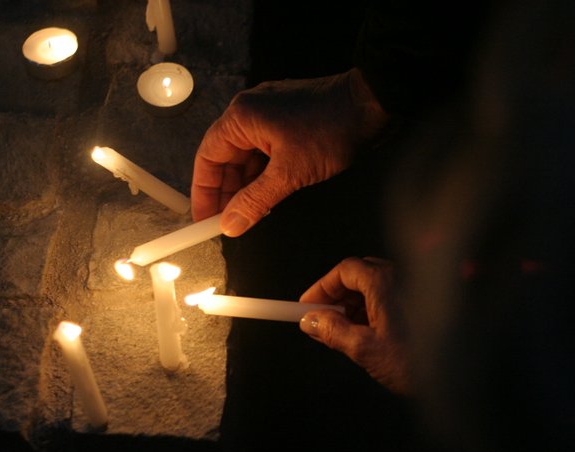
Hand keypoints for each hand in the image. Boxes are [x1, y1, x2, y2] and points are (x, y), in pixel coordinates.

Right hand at [191, 68, 389, 235]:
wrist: (371, 105)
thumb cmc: (333, 128)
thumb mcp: (290, 173)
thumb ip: (256, 201)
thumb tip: (232, 223)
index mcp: (241, 117)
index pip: (207, 158)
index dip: (204, 192)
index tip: (203, 218)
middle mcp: (250, 112)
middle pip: (225, 159)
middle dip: (226, 193)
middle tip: (227, 223)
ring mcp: (269, 115)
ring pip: (246, 158)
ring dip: (246, 186)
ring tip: (248, 215)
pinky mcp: (286, 123)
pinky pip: (264, 152)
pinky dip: (263, 175)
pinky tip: (266, 197)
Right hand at [299, 257, 409, 394]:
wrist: (460, 381)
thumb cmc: (416, 363)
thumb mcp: (365, 350)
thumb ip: (333, 332)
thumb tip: (309, 321)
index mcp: (387, 282)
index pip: (345, 270)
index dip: (322, 287)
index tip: (306, 306)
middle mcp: (403, 277)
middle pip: (359, 275)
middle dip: (336, 295)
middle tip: (321, 318)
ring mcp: (415, 289)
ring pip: (374, 287)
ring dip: (353, 304)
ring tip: (342, 330)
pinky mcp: (422, 303)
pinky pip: (390, 297)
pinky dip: (371, 309)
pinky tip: (366, 332)